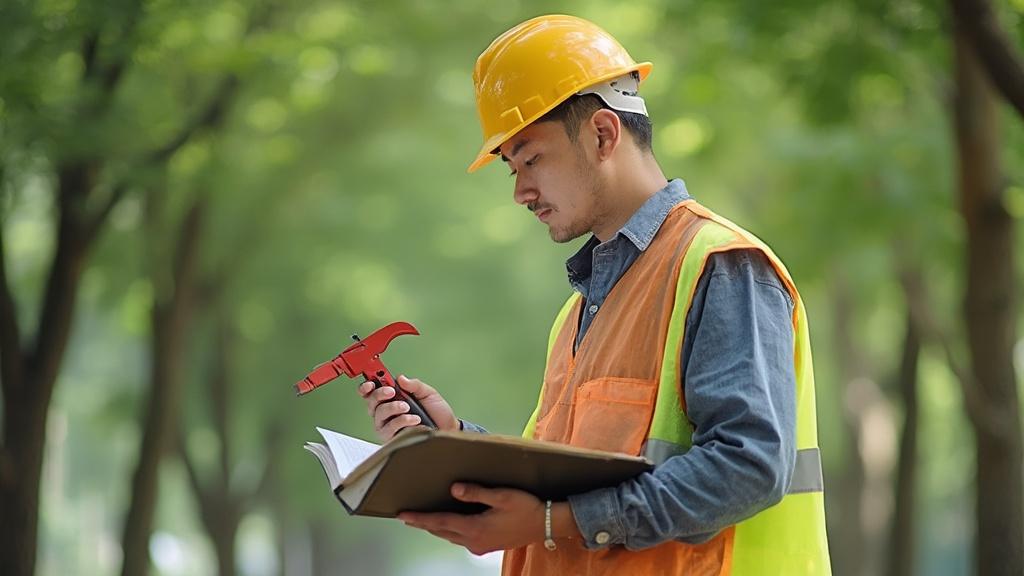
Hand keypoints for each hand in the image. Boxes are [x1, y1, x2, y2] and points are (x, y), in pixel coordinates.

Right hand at [358, 375, 458, 441]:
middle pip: (371, 401)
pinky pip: (389, 428)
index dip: (367, 386)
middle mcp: (387, 411)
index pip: (372, 391)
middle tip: (392, 392)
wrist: (447, 428)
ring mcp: (388, 424)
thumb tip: (400, 378)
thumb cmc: (436, 413)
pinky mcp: (392, 437)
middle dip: (379, 394)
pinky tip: (413, 420)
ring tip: (407, 407)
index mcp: (392, 397)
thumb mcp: (428, 393)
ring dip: (393, 408)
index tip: (372, 382)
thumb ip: (414, 385)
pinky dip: (401, 421)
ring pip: (379, 414)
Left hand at [399, 483, 546, 555]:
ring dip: (435, 528)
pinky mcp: (486, 545)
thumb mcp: (503, 496)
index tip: (403, 515)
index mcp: (476, 528)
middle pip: (441, 532)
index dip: (420, 518)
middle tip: (407, 515)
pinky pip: (461, 538)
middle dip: (423, 524)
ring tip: (423, 518)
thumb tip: (454, 490)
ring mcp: (480, 545)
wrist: (546, 525)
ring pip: (450, 537)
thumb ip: (477, 493)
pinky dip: (449, 531)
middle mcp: (474, 541)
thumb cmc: (527, 508)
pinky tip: (449, 523)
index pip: (440, 523)